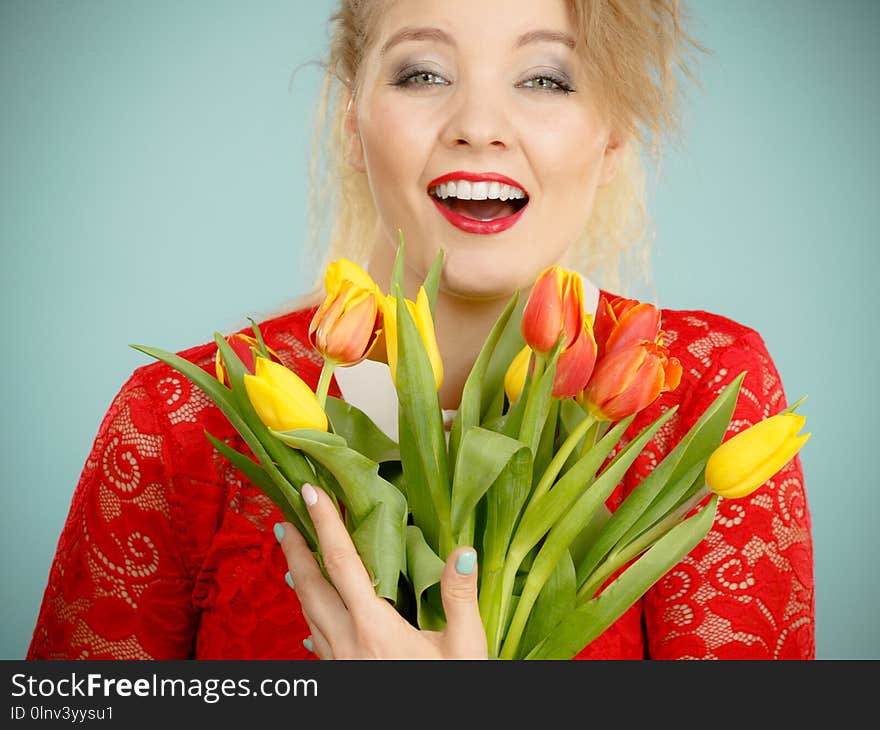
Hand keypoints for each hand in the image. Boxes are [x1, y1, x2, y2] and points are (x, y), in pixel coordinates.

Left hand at [275, 482, 487, 659]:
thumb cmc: (451, 695)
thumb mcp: (465, 648)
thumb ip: (460, 596)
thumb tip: (463, 549)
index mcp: (375, 627)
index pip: (343, 563)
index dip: (326, 524)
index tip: (311, 492)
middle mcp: (348, 642)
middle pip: (311, 586)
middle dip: (296, 550)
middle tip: (285, 519)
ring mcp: (340, 663)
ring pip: (309, 613)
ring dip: (299, 580)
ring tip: (292, 557)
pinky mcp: (341, 677)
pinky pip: (317, 640)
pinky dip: (310, 616)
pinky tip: (311, 620)